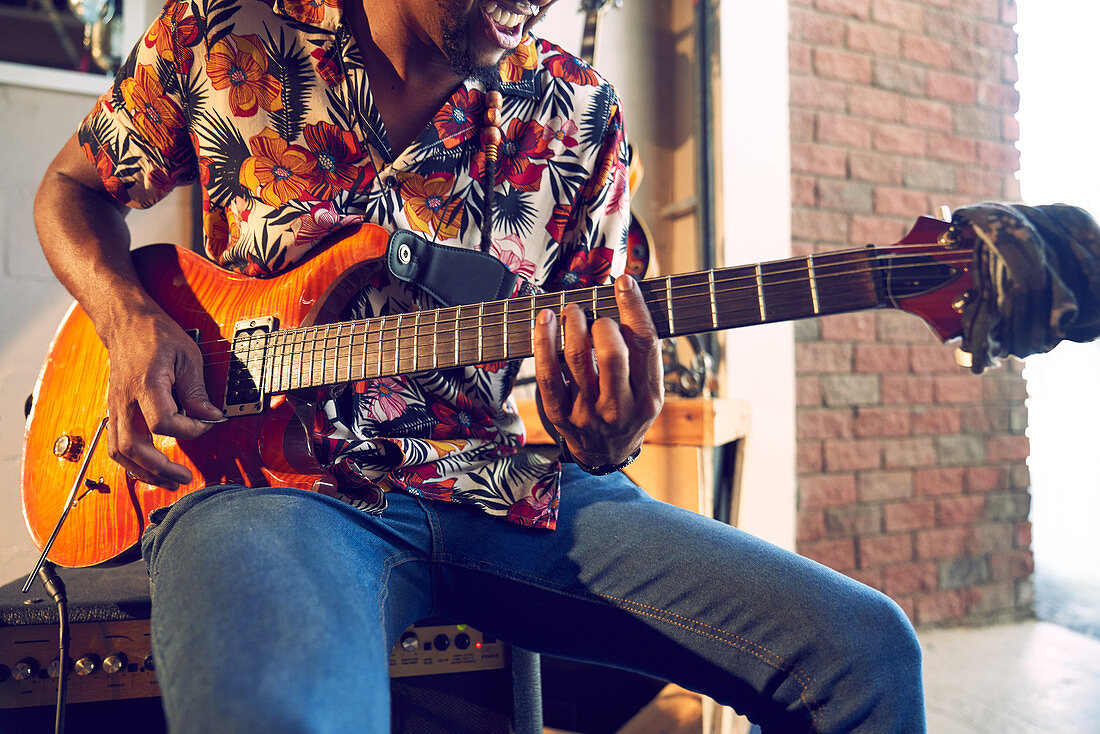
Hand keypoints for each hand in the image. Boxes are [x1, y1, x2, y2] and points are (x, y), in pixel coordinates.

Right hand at [101, 308, 224, 488]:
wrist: (126, 324)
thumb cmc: (157, 336)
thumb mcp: (188, 356)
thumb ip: (197, 390)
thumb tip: (210, 417)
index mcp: (145, 384)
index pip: (163, 422)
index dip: (189, 430)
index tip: (207, 424)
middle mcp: (125, 400)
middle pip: (134, 447)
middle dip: (160, 468)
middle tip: (185, 478)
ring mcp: (116, 408)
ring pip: (120, 452)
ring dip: (144, 473)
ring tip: (169, 482)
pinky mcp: (115, 412)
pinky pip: (116, 445)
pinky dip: (132, 463)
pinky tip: (150, 470)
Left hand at [533, 274, 662, 467]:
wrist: (605, 455)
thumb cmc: (628, 412)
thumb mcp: (650, 390)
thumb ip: (644, 354)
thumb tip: (630, 300)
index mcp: (648, 397)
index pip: (646, 344)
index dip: (634, 307)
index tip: (625, 283)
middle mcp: (619, 408)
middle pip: (612, 352)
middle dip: (602, 323)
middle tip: (595, 314)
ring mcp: (587, 413)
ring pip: (576, 359)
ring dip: (573, 324)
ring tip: (572, 310)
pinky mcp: (559, 415)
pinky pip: (547, 374)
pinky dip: (543, 342)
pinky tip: (545, 321)